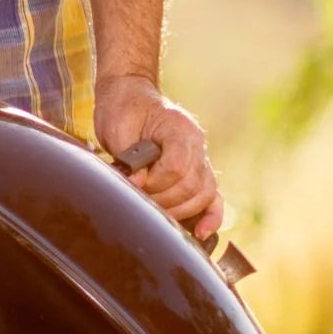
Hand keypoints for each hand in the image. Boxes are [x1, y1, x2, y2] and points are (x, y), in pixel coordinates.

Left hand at [96, 76, 221, 240]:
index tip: (133, 179)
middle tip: (138, 198)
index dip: (154, 181)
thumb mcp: (120, 130)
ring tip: (152, 210)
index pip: (176, 168)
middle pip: (191, 186)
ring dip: (177, 211)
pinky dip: (210, 216)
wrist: (130, 99)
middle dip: (162, 200)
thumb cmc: (123, 112)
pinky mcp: (196, 173)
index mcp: (180, 131)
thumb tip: (139, 182)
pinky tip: (201, 234)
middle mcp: (196, 146)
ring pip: (203, 195)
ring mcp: (200, 159)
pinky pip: (213, 198)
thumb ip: (131, 157)